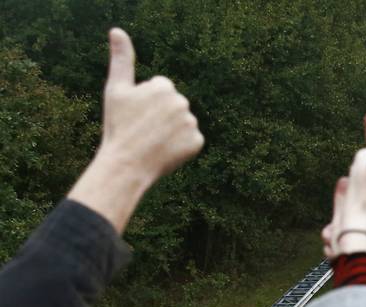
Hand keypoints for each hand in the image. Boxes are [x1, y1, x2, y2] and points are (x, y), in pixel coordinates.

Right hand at [67, 28, 203, 233]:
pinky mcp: (197, 142)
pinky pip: (191, 140)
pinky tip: (165, 151)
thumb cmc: (118, 126)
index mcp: (163, 86)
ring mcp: (191, 123)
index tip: (136, 115)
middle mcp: (181, 102)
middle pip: (173, 105)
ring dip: (171, 130)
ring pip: (182, 122)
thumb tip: (117, 31)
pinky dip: (180, 146)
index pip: (160, 89)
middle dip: (160, 115)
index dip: (146, 102)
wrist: (126, 164)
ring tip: (153, 140)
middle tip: (143, 129)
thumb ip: (122, 59)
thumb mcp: (116, 90)